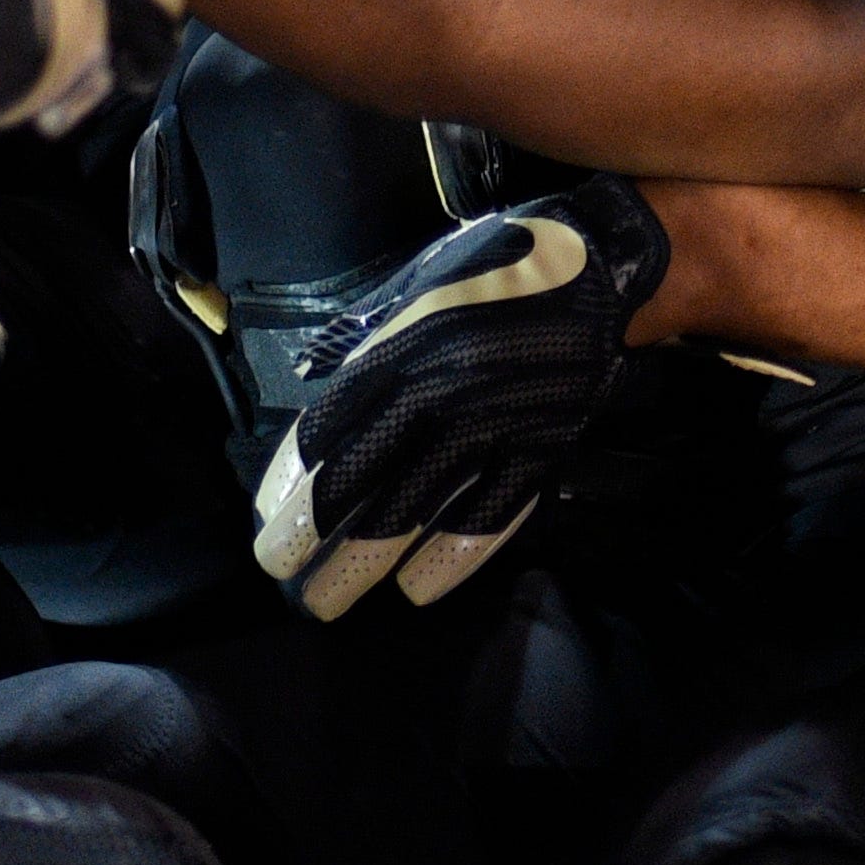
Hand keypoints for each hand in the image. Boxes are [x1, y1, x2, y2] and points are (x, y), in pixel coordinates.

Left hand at [251, 183, 670, 616]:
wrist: (597, 264)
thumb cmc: (494, 267)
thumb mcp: (415, 284)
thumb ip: (366, 335)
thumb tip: (311, 383)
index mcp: (399, 349)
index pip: (326, 431)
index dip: (290, 483)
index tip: (267, 515)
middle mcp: (437, 394)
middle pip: (356, 481)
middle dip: (307, 536)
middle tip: (278, 571)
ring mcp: (492, 426)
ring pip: (413, 510)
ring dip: (362, 563)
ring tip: (328, 600)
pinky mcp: (540, 449)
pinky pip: (490, 516)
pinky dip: (451, 557)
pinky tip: (416, 588)